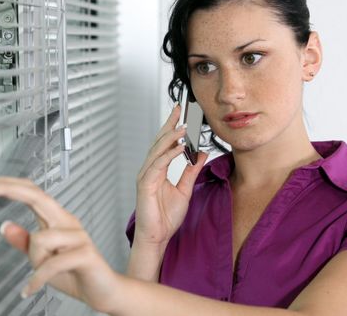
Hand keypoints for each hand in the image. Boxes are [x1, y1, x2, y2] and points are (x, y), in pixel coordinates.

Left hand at [0, 177, 120, 312]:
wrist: (104, 292)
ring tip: (39, 276)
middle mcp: (68, 222)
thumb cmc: (75, 273)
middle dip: (8, 189)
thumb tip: (5, 226)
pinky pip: (51, 264)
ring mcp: (78, 236)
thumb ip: (24, 242)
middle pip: (37, 196)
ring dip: (34, 261)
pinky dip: (38, 279)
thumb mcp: (41, 259)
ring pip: (40, 239)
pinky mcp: (85, 253)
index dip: (9, 185)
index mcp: (57, 219)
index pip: (32, 193)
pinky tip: (30, 289)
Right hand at [134, 104, 207, 246]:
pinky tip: (179, 147)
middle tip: (179, 110)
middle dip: (169, 124)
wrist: (157, 236)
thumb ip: (191, 171)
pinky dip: (169, 155)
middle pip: (159, 141)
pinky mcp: (145, 184)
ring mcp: (146, 176)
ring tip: (183, 127)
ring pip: (157, 150)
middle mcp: (150, 169)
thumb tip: (201, 154)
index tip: (181, 113)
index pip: (165, 143)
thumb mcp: (185, 189)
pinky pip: (158, 165)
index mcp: (158, 169)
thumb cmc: (165, 216)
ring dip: (170, 137)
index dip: (172, 127)